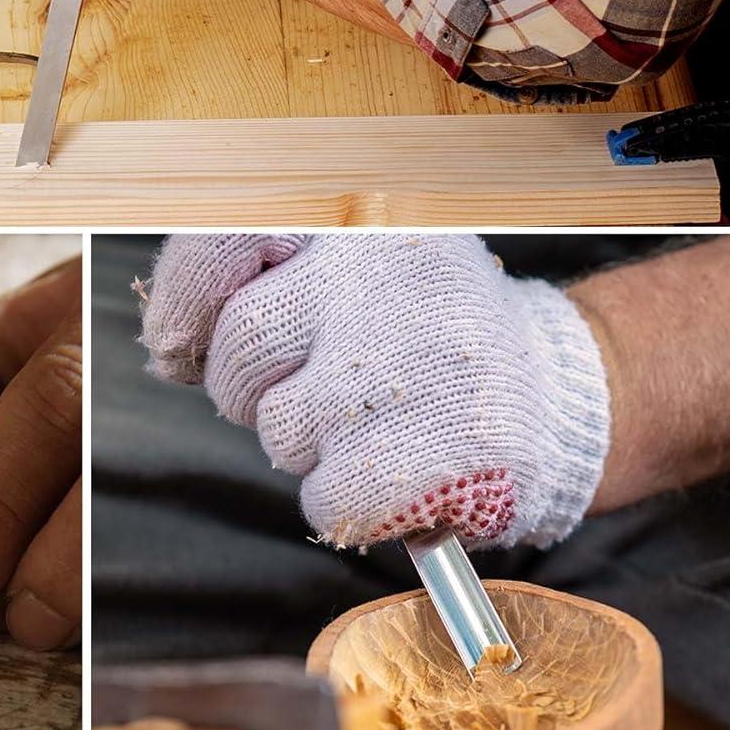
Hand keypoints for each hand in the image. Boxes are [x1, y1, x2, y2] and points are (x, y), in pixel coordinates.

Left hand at [140, 234, 608, 548]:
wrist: (562, 395)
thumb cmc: (428, 336)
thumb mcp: (359, 273)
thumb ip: (266, 288)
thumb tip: (168, 348)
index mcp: (356, 227)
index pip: (225, 239)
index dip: (184, 295)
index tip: (176, 338)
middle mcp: (381, 280)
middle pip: (239, 348)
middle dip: (249, 387)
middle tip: (311, 391)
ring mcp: (410, 362)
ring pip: (277, 428)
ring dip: (307, 444)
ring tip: (376, 421)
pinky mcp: (435, 449)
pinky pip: (326, 497)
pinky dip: (348, 501)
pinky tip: (395, 472)